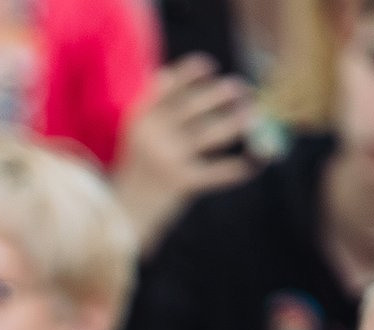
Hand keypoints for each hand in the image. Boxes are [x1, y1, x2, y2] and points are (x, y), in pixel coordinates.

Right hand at [112, 57, 259, 249]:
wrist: (119, 218)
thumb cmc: (134, 175)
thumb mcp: (136, 139)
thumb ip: (156, 113)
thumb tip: (179, 81)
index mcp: (140, 120)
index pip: (167, 88)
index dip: (189, 74)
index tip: (210, 66)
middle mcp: (152, 135)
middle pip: (193, 106)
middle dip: (221, 94)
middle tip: (241, 88)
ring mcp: (167, 158)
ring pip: (210, 135)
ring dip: (236, 122)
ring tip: (254, 114)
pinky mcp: (180, 182)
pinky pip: (215, 172)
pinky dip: (236, 170)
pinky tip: (253, 165)